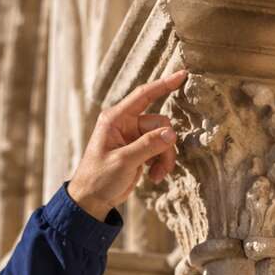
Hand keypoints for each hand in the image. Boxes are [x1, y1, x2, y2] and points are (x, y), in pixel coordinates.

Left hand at [67, 69, 187, 220]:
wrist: (92, 200)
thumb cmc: (99, 178)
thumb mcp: (123, 161)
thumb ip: (148, 146)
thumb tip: (172, 133)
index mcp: (116, 119)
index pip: (143, 95)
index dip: (164, 84)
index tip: (183, 74)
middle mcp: (126, 124)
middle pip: (160, 124)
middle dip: (165, 146)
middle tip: (162, 167)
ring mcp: (134, 137)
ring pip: (163, 139)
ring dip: (164, 158)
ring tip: (156, 176)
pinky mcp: (140, 151)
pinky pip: (160, 150)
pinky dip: (160, 164)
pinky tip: (153, 177)